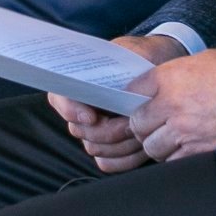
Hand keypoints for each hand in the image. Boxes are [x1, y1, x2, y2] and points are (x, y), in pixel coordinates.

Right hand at [46, 35, 182, 173]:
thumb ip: (121, 63)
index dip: (71, 110)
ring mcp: (93, 130)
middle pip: (80, 130)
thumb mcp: (131, 52)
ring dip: (121, 144)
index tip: (92, 116)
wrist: (155, 69)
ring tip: (142, 132)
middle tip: (132, 123)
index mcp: (77, 81)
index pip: (60, 98)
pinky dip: (126, 159)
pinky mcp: (108, 148)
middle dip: (108, 130)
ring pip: (95, 148)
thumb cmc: (139, 59)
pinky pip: (108, 163)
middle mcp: (79, 108)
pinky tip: (142, 147)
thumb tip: (120, 84)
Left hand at [126, 47, 215, 163]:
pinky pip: (173, 161)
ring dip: (155, 144)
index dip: (131, 99)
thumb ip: (172, 76)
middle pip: (137, 124)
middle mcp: (172, 105)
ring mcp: (186, 130)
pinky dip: (173, 157)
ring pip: (152, 147)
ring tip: (166, 137)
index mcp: (168, 78)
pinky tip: (181, 148)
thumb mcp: (198, 61)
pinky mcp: (201, 150)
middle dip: (140, 125)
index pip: (131, 93)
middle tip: (149, 124)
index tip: (135, 102)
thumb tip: (154, 88)